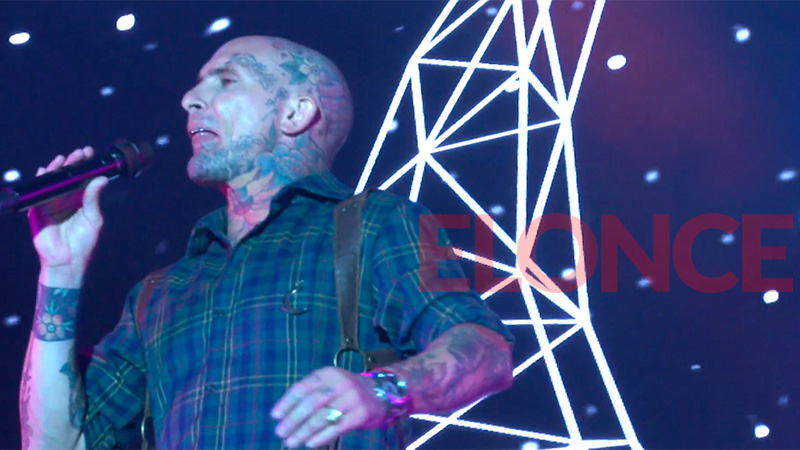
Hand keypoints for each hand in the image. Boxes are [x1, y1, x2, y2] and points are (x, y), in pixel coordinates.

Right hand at [28, 146, 108, 286]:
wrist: (67, 261)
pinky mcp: (38, 210)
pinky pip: (38, 193)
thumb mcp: (93, 218)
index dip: (85, 165)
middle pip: (67, 177)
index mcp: (81, 200)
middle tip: (78, 153)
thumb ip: (94, 198)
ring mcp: (52, 203)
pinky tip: (44, 171)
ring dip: (56, 169)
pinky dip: (41, 181)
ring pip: (52, 181)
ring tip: (62, 159)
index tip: (89, 153)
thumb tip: (102, 178)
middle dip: (72, 163)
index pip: (83, 178)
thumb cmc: (84, 242)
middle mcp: (67, 199)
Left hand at [271, 367, 386, 448]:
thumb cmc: (347, 391)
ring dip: (303, 432)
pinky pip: (337, 427)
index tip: (274, 416)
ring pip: (322, 417)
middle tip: (280, 433)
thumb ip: (311, 394)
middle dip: (293, 420)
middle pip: (311, 403)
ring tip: (291, 442)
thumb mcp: (330, 384)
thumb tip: (284, 414)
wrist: (381, 393)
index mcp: (328, 373)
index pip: (303, 387)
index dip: (287, 402)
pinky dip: (321, 437)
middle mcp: (340, 383)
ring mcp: (352, 398)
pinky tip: (310, 444)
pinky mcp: (361, 414)